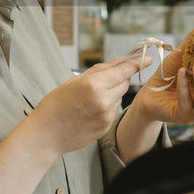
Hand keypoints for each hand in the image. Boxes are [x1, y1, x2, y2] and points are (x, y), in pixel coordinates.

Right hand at [32, 52, 151, 154]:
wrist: (46, 135)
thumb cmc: (55, 105)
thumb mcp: (74, 81)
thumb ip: (100, 70)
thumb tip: (120, 61)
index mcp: (93, 84)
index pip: (123, 70)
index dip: (137, 63)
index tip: (147, 58)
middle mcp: (103, 100)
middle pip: (124, 83)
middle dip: (118, 78)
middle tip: (102, 80)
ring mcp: (106, 116)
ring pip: (119, 97)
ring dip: (112, 93)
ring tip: (89, 99)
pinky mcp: (106, 127)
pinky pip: (113, 110)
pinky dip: (106, 106)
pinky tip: (89, 110)